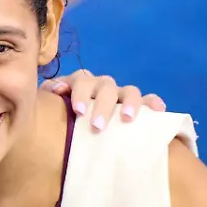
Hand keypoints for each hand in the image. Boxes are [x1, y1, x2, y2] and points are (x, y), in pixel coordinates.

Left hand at [41, 69, 166, 131]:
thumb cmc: (60, 117)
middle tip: (96, 126)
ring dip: (128, 102)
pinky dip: (153, 102)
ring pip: (128, 90)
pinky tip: (159, 110)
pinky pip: (148, 99)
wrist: (69, 126)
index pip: (80, 81)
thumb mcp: (50, 108)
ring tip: (126, 118)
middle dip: (101, 105)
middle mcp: (101, 86)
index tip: (77, 111)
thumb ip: (47, 98)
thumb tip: (55, 91)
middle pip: (104, 86)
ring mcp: (119, 94)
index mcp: (80, 84)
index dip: (79, 93)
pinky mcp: (137, 104)